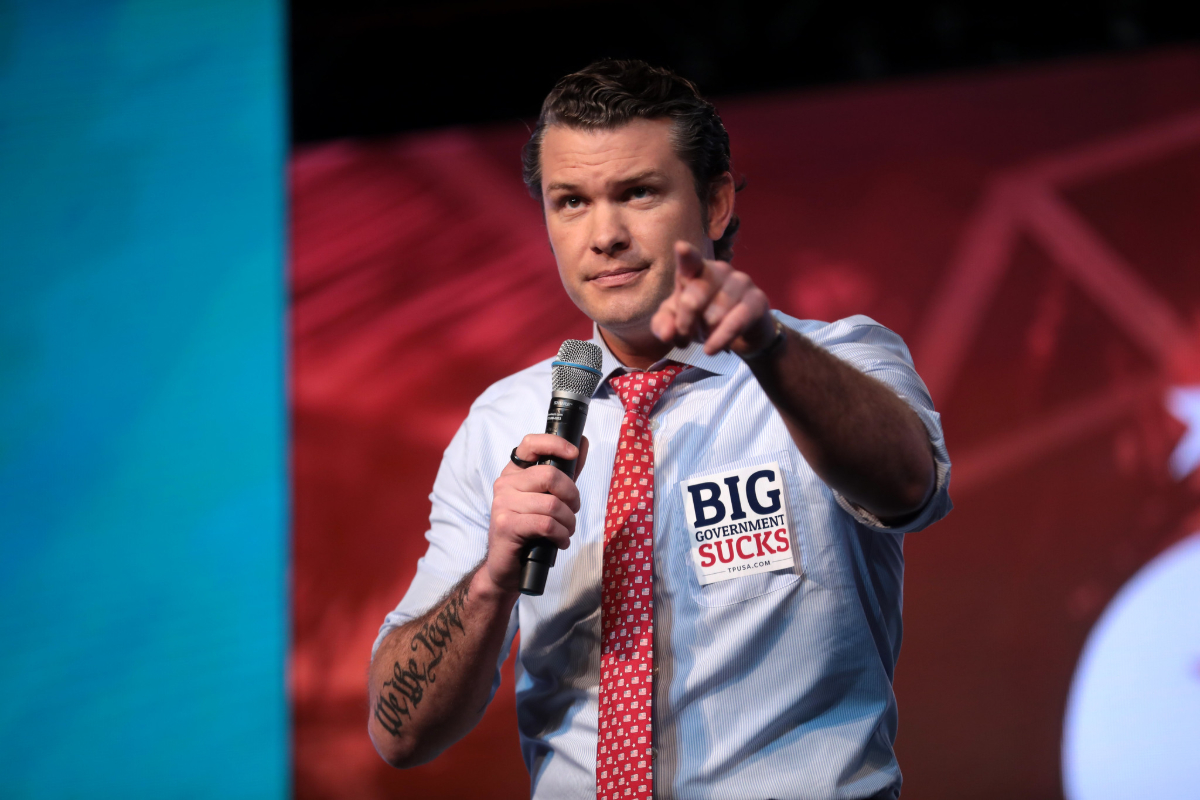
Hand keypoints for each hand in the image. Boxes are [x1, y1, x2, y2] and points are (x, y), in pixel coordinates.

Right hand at [483, 434, 589, 593]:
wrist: (508, 567)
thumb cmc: (530, 531)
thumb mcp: (549, 497)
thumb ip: (565, 471)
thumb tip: (581, 442)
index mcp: (515, 472)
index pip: (531, 443)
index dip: (555, 444)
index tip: (573, 454)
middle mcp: (505, 483)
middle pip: (550, 476)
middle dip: (572, 496)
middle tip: (573, 512)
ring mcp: (503, 503)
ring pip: (551, 504)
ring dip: (568, 522)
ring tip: (566, 532)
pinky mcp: (506, 525)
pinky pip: (545, 524)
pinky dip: (560, 535)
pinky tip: (560, 542)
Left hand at [650, 241, 775, 355]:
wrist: (743, 333)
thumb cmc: (704, 320)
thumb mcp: (677, 324)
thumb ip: (664, 326)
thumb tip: (666, 335)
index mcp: (696, 270)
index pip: (690, 260)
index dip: (686, 255)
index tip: (681, 248)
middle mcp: (719, 270)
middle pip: (693, 298)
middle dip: (685, 324)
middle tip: (685, 336)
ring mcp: (741, 282)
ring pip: (714, 314)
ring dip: (705, 333)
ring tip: (707, 336)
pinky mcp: (757, 299)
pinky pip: (736, 321)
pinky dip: (721, 338)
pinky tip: (711, 350)